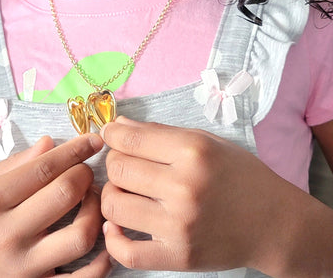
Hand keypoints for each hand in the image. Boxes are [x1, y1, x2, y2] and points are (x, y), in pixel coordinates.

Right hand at [0, 134, 112, 276]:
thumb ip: (12, 166)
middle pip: (66, 193)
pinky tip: (102, 241)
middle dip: (85, 174)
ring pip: (80, 235)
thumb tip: (49, 144)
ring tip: (91, 201)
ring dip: (95, 212)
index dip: (75, 150)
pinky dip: (101, 262)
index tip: (92, 141)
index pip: (45, 168)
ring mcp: (23, 267)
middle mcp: (8, 233)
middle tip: (86, 171)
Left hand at [101, 117, 306, 274]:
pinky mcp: (178, 257)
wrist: (274, 222)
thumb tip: (118, 127)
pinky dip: (114, 238)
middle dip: (114, 161)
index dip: (112, 134)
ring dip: (112, 195)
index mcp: (192, 152)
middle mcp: (184, 187)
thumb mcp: (206, 141)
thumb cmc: (240, 175)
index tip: (110, 135)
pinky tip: (119, 224)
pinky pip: (127, 252)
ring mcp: (179, 225)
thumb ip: (160, 133)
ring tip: (125, 191)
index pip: (131, 139)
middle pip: (118, 170)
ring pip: (114, 206)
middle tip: (124, 162)